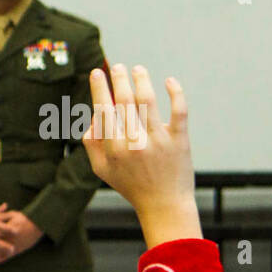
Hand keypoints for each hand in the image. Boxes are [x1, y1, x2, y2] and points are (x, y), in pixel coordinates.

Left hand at [0, 210, 43, 263]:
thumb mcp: (13, 214)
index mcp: (7, 229)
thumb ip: (1, 217)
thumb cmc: (26, 218)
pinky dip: (2, 259)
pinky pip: (9, 256)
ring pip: (0, 252)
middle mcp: (9, 238)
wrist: (40, 225)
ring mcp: (14, 245)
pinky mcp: (19, 249)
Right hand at [82, 63, 198, 246]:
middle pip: (125, 102)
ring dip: (142, 80)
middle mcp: (135, 142)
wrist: (164, 205)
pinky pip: (179, 110)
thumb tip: (94, 116)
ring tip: (137, 69)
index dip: (100, 89)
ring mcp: (158, 140)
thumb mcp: (102, 170)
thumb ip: (92, 144)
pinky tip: (169, 80)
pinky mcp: (179, 139)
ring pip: (148, 101)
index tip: (97, 73)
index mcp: (114, 149)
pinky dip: (175, 92)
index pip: (104, 111)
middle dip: (119, 79)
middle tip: (117, 67)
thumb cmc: (131, 186)